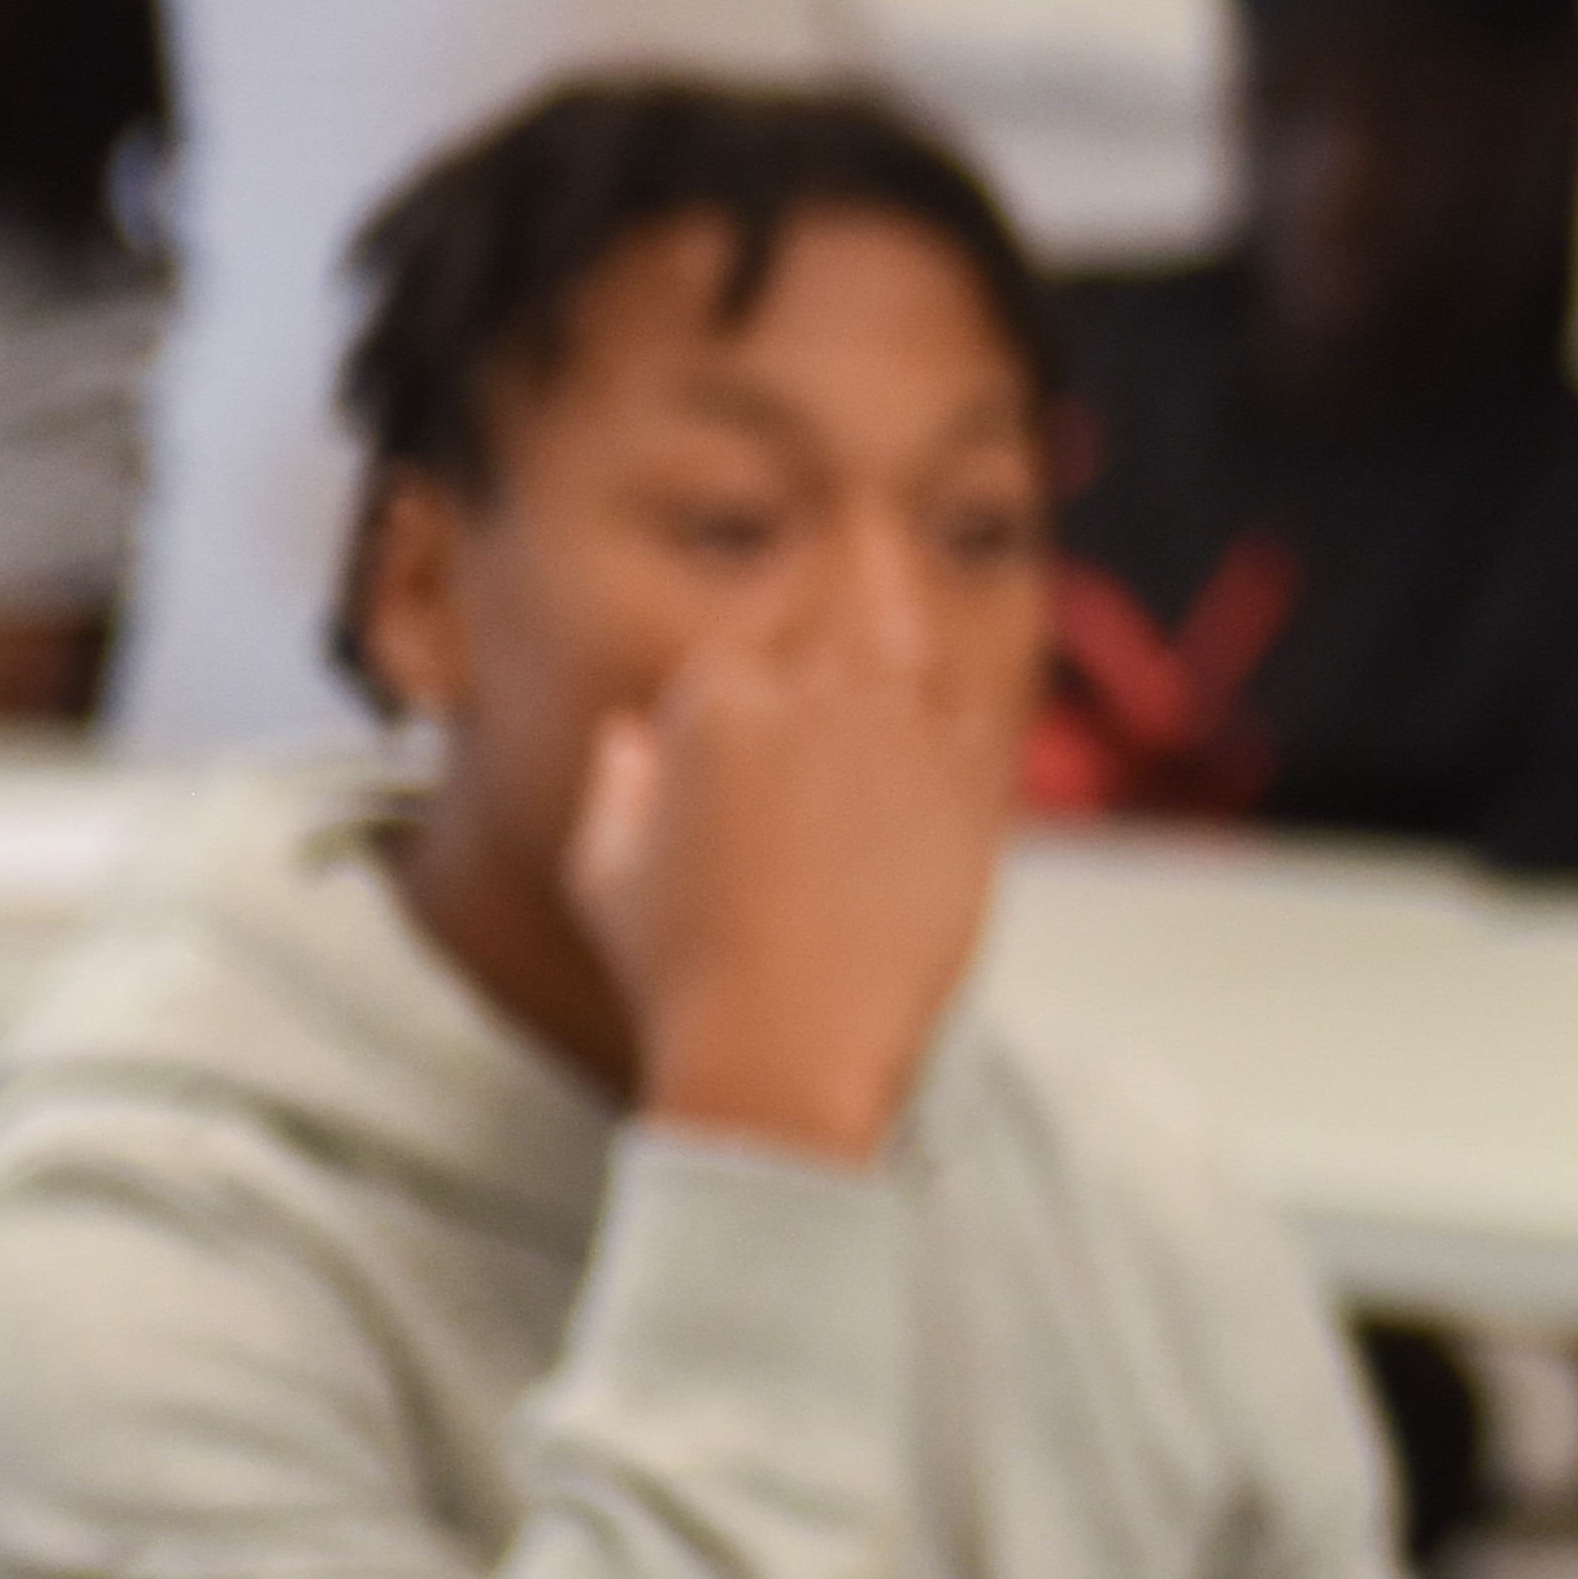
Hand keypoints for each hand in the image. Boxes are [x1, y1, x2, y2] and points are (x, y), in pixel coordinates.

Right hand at [564, 516, 1023, 1164]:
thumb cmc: (681, 971)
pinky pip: (971, 714)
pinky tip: (951, 718)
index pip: (754, 624)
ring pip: (913, 648)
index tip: (786, 629)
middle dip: (856, 577)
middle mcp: (814, 696)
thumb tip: (631, 734)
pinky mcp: (971, 783)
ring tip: (908, 623)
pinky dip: (957, 712)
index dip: (772, 629)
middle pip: (844, 608)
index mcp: (716, 700)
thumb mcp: (605, 875)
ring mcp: (902, 733)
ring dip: (906, 633)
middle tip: (872, 533)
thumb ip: (615, 786)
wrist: (788, 1045)